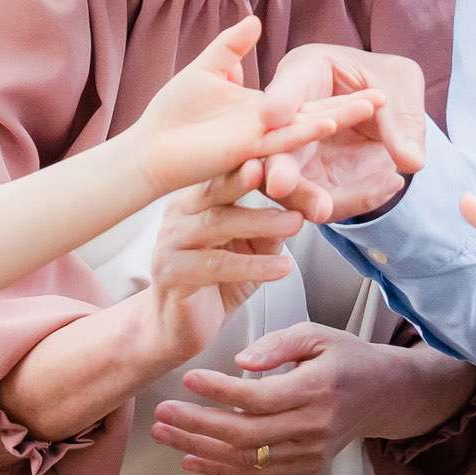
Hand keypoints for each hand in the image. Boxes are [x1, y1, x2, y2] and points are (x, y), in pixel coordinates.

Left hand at [129, 17, 386, 196]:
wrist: (151, 146)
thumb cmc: (173, 114)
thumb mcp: (207, 68)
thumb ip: (232, 46)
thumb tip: (254, 21)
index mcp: (264, 111)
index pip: (311, 100)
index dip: (342, 93)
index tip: (373, 86)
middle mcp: (269, 127)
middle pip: (320, 114)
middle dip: (354, 107)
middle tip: (388, 96)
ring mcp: (259, 139)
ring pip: (308, 127)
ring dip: (339, 116)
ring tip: (372, 104)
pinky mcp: (244, 149)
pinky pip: (278, 139)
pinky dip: (302, 128)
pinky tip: (326, 120)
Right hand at [132, 167, 309, 369]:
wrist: (182, 326)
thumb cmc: (219, 280)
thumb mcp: (253, 247)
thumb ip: (271, 226)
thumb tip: (305, 208)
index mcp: (198, 196)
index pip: (228, 170)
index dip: (259, 159)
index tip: (291, 147)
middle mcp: (179, 212)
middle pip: (217, 188)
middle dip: (251, 177)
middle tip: (286, 173)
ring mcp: (170, 241)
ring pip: (218, 223)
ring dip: (261, 222)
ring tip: (297, 224)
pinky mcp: (171, 274)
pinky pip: (216, 264)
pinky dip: (253, 266)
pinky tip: (283, 267)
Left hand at [151, 322, 475, 474]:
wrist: (385, 395)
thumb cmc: (346, 358)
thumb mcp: (318, 334)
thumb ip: (278, 344)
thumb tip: (239, 363)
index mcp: (318, 388)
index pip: (258, 397)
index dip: (218, 391)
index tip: (187, 379)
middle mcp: (315, 426)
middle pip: (246, 434)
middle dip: (197, 426)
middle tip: (162, 414)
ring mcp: (311, 452)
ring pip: (247, 459)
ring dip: (200, 449)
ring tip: (164, 435)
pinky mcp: (306, 466)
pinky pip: (258, 474)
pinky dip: (221, 470)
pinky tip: (191, 459)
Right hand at [256, 43, 427, 219]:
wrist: (392, 109)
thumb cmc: (389, 80)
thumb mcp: (401, 84)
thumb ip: (401, 120)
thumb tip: (410, 161)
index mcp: (303, 74)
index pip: (286, 88)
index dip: (279, 101)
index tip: (271, 115)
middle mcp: (290, 118)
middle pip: (275, 146)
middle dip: (276, 168)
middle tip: (279, 184)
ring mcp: (299, 155)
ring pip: (294, 185)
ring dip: (309, 199)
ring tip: (327, 208)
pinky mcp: (318, 183)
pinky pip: (329, 200)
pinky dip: (356, 200)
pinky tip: (391, 183)